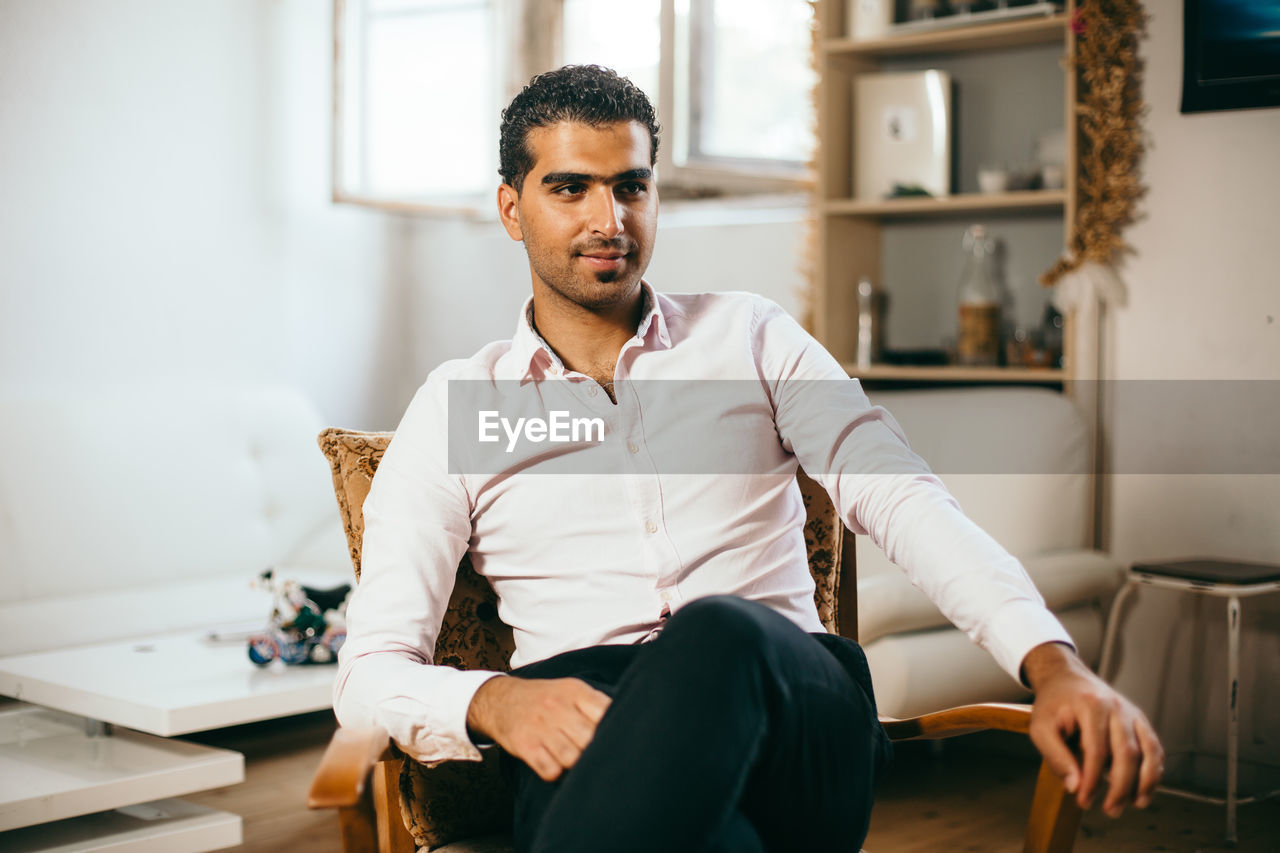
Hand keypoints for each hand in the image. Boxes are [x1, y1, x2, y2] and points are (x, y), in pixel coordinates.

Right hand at [466, 675, 611, 781]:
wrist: (501, 700)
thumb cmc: (545, 699)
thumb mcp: (571, 689)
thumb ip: (595, 704)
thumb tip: (626, 721)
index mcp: (575, 691)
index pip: (606, 713)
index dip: (613, 728)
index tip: (613, 737)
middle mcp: (558, 707)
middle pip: (590, 739)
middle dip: (593, 750)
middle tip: (590, 752)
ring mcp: (540, 726)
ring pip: (572, 758)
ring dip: (574, 763)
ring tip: (571, 758)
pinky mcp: (525, 745)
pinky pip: (550, 770)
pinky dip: (555, 773)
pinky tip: (553, 764)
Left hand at [1022, 642, 1163, 816]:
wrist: (1066, 677)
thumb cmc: (1053, 705)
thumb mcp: (1041, 727)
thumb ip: (1056, 756)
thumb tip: (1074, 787)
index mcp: (1090, 705)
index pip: (1096, 750)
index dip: (1093, 780)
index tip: (1084, 801)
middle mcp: (1117, 707)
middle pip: (1127, 753)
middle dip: (1121, 787)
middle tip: (1110, 810)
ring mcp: (1132, 713)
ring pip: (1149, 750)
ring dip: (1147, 781)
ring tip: (1137, 804)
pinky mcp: (1140, 720)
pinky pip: (1154, 747)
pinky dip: (1153, 770)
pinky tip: (1145, 788)